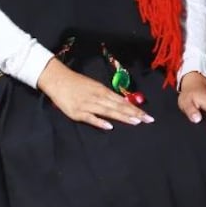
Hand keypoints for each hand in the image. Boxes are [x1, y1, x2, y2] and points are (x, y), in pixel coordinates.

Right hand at [37, 59, 153, 130]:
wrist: (57, 79)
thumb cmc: (77, 83)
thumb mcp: (95, 86)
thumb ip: (107, 96)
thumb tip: (122, 103)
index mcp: (103, 91)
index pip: (122, 101)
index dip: (135, 108)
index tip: (147, 115)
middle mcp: (98, 97)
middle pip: (119, 106)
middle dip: (134, 113)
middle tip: (148, 120)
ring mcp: (88, 105)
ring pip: (108, 111)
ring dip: (122, 116)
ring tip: (136, 122)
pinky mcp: (77, 112)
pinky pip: (90, 118)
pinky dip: (99, 121)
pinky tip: (109, 126)